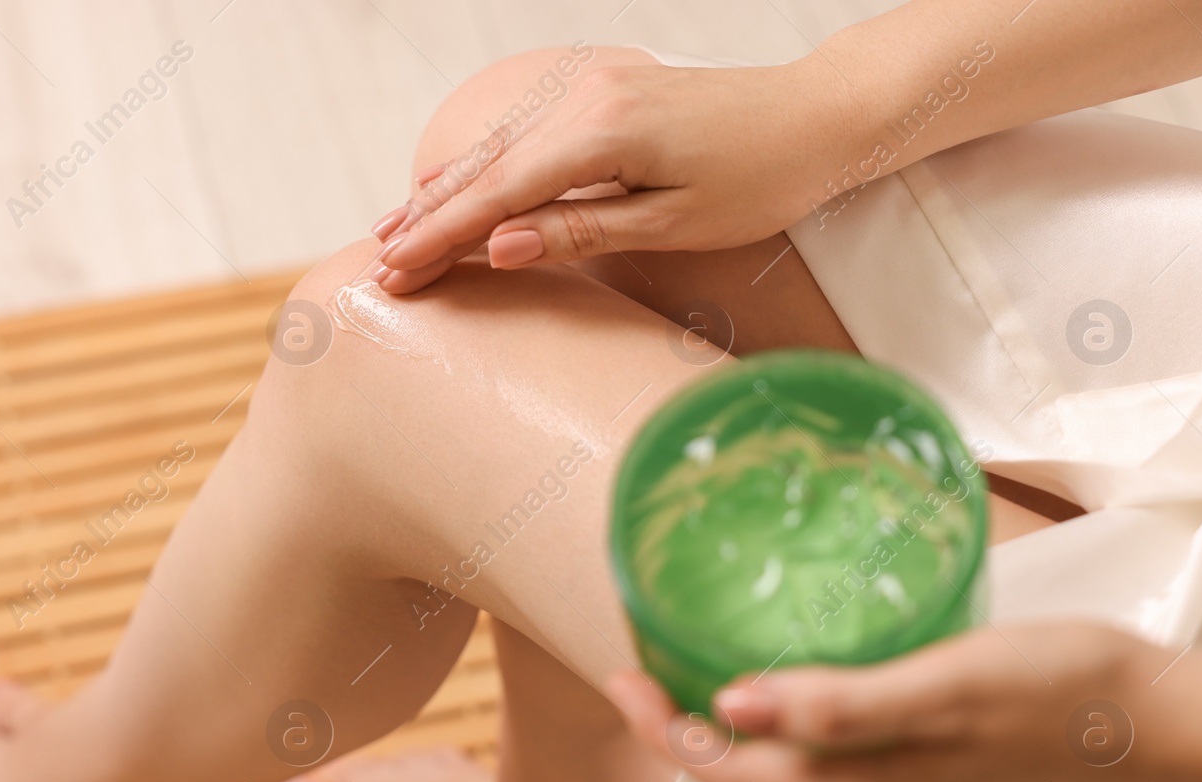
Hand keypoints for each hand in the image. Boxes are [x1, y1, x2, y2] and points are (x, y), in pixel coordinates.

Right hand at [368, 59, 858, 293]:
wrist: (820, 114)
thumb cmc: (763, 178)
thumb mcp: (676, 223)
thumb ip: (584, 232)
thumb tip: (501, 248)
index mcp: (604, 133)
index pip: (500, 193)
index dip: (443, 236)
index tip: (398, 272)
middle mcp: (588, 99)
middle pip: (487, 166)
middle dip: (429, 218)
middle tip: (381, 267)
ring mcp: (594, 89)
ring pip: (499, 144)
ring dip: (445, 189)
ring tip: (394, 229)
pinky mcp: (606, 92)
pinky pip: (527, 132)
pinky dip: (485, 164)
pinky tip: (457, 184)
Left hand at [607, 621, 1157, 781]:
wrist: (1158, 727)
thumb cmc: (1057, 691)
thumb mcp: (945, 682)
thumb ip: (842, 704)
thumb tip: (733, 708)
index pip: (730, 777)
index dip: (667, 735)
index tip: (620, 677)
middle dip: (690, 734)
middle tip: (648, 669)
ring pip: (800, 778)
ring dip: (744, 735)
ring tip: (711, 669)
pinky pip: (848, 767)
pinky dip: (804, 732)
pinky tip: (814, 688)